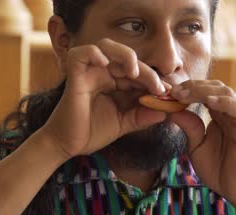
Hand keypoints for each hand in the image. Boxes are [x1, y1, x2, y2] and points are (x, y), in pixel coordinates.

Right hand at [40, 38, 167, 158]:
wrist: (68, 146)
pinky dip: (94, 53)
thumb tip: (165, 111)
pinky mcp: (74, 76)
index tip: (167, 93)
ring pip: (106, 47)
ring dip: (125, 55)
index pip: (137, 72)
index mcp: (113, 83)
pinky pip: (80, 54)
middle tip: (158, 88)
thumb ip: (142, 116)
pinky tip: (106, 65)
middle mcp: (101, 74)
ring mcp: (88, 73)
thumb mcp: (123, 124)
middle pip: (127, 59)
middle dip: (147, 72)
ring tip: (135, 73)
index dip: (154, 80)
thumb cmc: (91, 133)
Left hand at [169, 80, 235, 207]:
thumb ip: (188, 126)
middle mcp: (229, 113)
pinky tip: (208, 101)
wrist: (235, 190)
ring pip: (225, 92)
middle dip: (192, 85)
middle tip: (173, 91)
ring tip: (183, 94)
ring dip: (203, 90)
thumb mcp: (195, 145)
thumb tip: (170, 110)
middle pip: (213, 87)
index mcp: (217, 115)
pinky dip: (223, 102)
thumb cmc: (217, 169)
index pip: (203, 92)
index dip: (186, 89)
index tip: (166, 92)